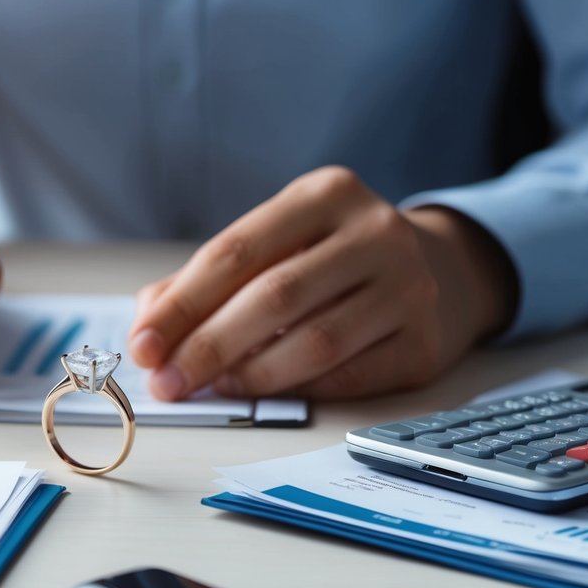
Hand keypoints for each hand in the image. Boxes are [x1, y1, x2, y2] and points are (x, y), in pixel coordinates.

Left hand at [126, 166, 515, 399]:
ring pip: (314, 343)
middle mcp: (374, 232)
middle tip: (167, 382)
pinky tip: (265, 393)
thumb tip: (149, 326)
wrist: (444, 271)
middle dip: (208, 347)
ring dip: (250, 376)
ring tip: (214, 388)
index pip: (236, 251)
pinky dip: (298, 391)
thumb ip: (209, 279)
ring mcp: (409, 287)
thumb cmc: (333, 259)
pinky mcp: (425, 342)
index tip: (143, 346)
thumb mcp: (279, 243)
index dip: (182, 305)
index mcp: (325, 194)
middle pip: (273, 297)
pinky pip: (349, 377)